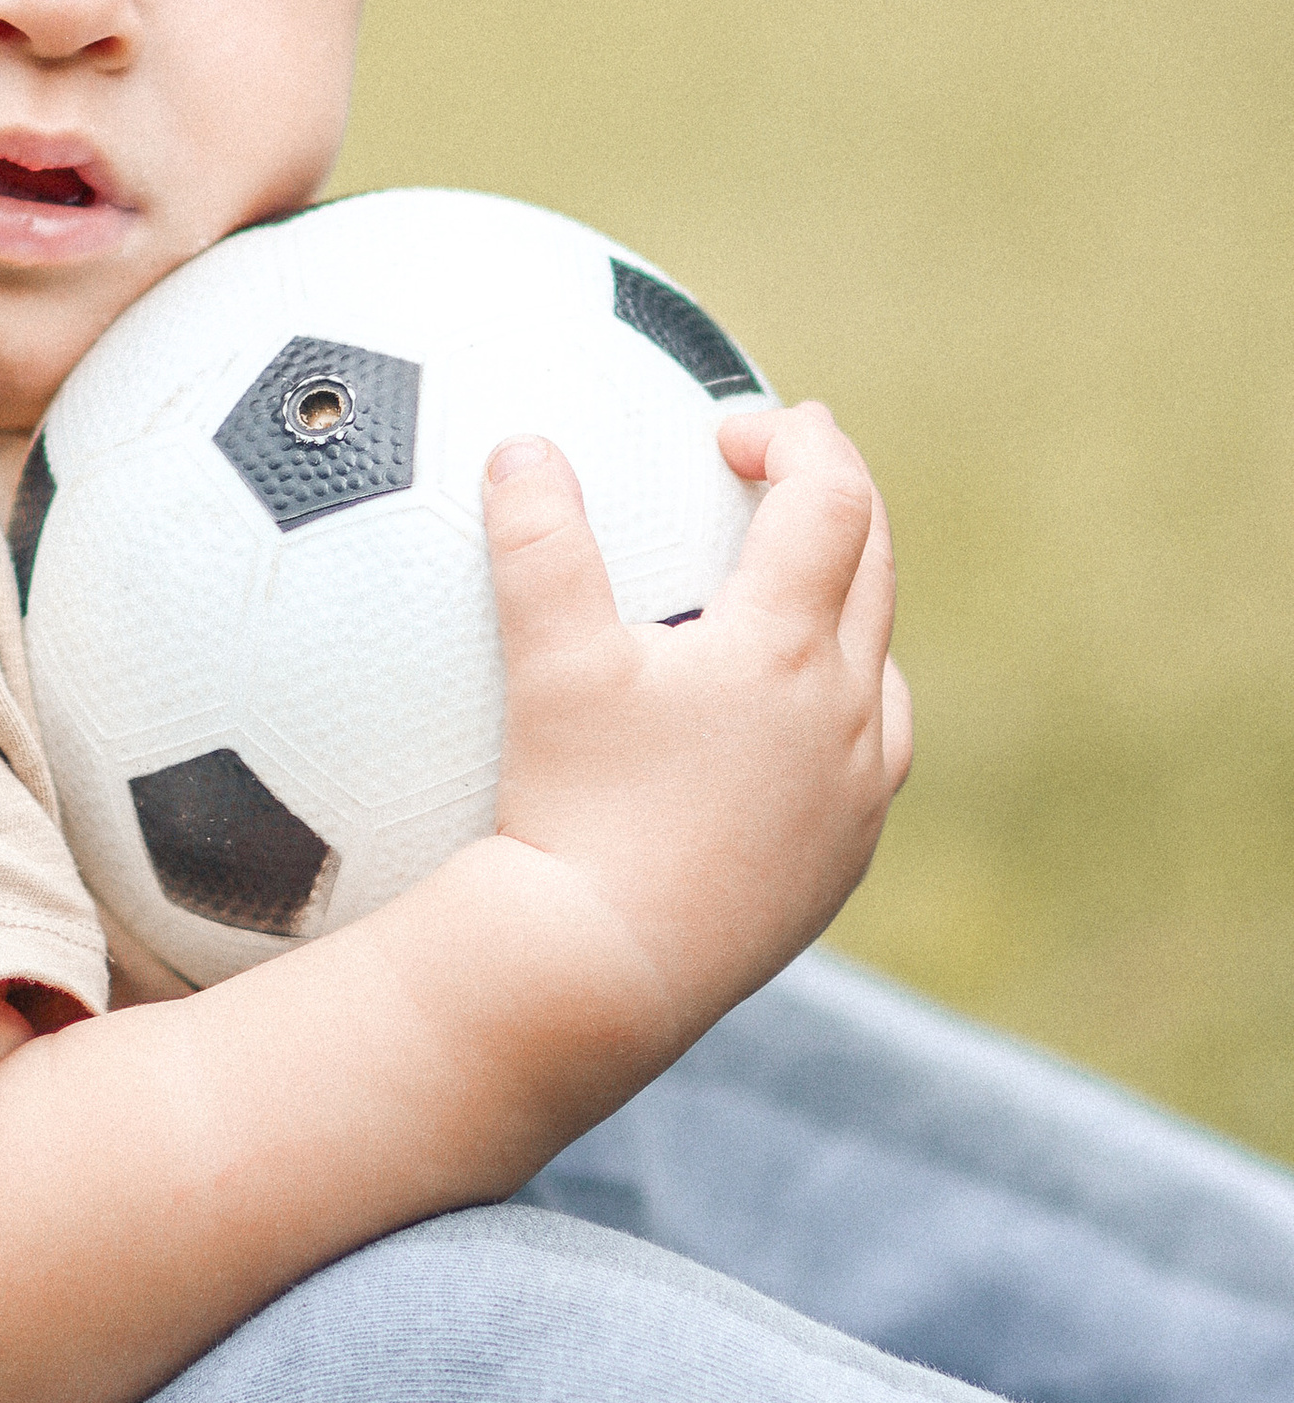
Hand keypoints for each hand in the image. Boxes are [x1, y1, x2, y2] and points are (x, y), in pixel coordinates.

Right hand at [479, 398, 911, 1061]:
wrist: (606, 972)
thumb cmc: (573, 810)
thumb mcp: (548, 665)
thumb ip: (537, 544)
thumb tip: (521, 446)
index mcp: (786, 647)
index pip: (830, 499)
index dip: (795, 441)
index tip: (734, 430)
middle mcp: (846, 713)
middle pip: (875, 565)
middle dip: (834, 496)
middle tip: (781, 463)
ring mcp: (856, 794)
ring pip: (880, 666)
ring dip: (847, 602)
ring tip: (791, 589)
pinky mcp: (842, 861)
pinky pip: (868, 756)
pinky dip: (839, 703)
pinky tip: (786, 721)